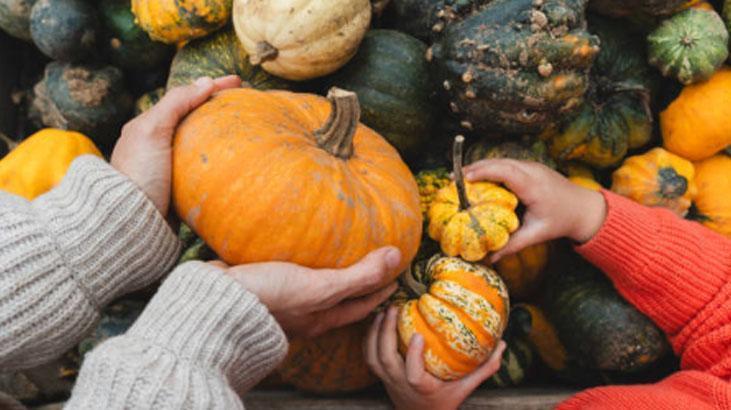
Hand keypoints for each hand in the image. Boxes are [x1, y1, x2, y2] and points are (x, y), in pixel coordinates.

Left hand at [111, 75, 240, 215]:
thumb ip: (176, 103)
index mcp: (148, 127)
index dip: (212, 86)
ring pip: (200, 143)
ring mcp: (169, 168)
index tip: (238, 81)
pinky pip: (203, 168)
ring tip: (244, 128)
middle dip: (217, 107)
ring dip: (220, 133)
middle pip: (193, 118)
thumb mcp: (152, 131)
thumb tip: (205, 82)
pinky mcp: (179, 190)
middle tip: (244, 102)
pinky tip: (233, 161)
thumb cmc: (139, 174)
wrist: (132, 223)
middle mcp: (157, 145)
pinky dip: (218, 159)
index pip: (185, 98)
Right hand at [222, 247, 401, 337]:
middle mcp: (304, 313)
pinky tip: (296, 245)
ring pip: (313, 286)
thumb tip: (396, 256)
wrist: (217, 302)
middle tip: (373, 264)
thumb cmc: (271, 297)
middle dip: (357, 284)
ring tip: (336, 251)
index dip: (380, 292)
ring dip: (328, 272)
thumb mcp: (320, 288)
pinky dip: (300, 262)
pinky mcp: (262, 284)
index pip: (360, 306)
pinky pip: (289, 272)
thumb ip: (358, 275)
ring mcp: (282, 301)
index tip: (396, 278)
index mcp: (321, 317)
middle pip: (338, 299)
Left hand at [365, 306, 505, 409]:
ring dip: (375, 331)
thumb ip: (484, 368)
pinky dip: (369, 337)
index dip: (412, 355)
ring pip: (372, 356)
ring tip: (384, 310)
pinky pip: (368, 356)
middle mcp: (399, 384)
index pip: (413, 374)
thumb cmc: (444, 401)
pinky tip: (376, 319)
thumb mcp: (465, 388)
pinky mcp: (380, 376)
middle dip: (386, 332)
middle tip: (394, 307)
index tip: (418, 335)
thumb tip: (502, 344)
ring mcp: (387, 380)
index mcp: (421, 388)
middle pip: (385, 359)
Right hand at [463, 159, 606, 261]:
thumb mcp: (536, 235)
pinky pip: (506, 164)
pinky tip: (478, 179)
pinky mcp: (530, 167)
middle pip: (499, 162)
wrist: (585, 208)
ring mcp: (532, 166)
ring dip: (481, 167)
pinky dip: (490, 169)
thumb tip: (488, 259)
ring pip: (501, 161)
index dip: (482, 172)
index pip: (505, 171)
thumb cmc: (561, 221)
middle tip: (453, 180)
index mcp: (533, 185)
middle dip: (474, 168)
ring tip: (460, 179)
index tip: (462, 179)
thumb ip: (512, 245)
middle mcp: (532, 170)